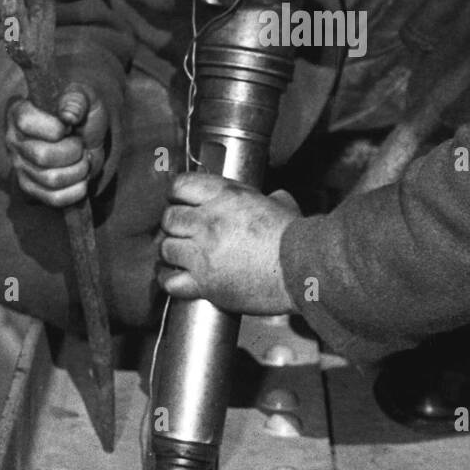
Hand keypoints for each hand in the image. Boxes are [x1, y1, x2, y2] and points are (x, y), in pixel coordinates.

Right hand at [5, 82, 107, 207]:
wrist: (88, 138)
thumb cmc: (83, 114)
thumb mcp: (86, 97)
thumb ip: (77, 99)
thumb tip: (68, 116)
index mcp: (19, 113)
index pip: (26, 123)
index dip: (56, 128)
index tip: (69, 125)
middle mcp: (14, 141)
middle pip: (42, 156)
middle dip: (74, 151)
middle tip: (80, 144)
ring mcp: (20, 167)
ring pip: (52, 179)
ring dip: (79, 170)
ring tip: (82, 159)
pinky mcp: (31, 189)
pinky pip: (55, 198)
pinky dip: (77, 190)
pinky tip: (80, 177)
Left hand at [157, 173, 300, 314]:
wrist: (303, 269)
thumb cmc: (296, 238)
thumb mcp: (281, 204)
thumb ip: (266, 199)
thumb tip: (273, 198)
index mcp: (225, 196)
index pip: (181, 185)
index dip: (178, 194)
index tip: (180, 201)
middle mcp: (208, 221)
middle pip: (169, 218)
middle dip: (174, 224)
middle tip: (183, 231)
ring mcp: (203, 253)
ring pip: (166, 248)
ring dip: (172, 251)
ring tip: (183, 255)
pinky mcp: (205, 283)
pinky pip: (170, 280)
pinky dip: (169, 279)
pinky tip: (176, 277)